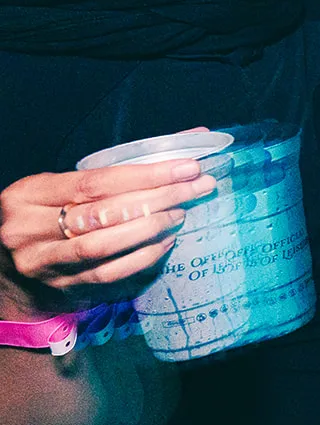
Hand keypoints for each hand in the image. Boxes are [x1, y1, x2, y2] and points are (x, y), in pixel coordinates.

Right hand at [0, 162, 216, 310]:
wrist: (9, 272)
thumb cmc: (47, 218)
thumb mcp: (62, 188)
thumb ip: (114, 170)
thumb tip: (188, 137)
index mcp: (28, 195)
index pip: (94, 183)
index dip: (146, 175)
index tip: (186, 168)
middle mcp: (28, 229)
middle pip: (104, 212)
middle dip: (159, 198)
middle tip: (195, 189)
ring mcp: (43, 263)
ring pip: (106, 245)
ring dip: (152, 228)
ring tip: (180, 214)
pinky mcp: (61, 288)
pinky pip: (110, 273)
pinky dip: (144, 256)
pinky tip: (165, 242)